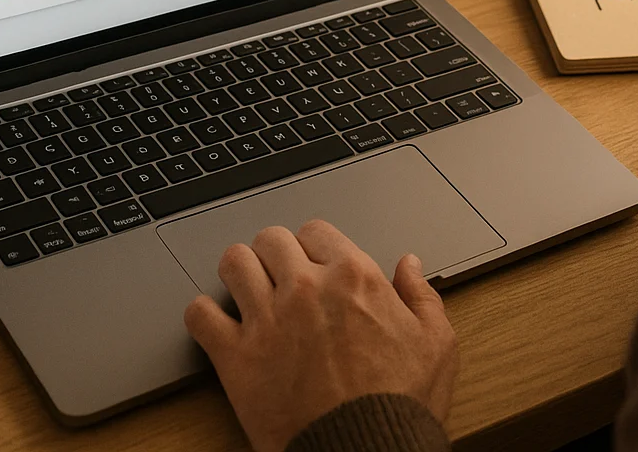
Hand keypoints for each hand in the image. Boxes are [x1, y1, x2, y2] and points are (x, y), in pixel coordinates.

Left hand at [184, 220, 457, 451]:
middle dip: (273, 254)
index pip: (315, 230)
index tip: (313, 265)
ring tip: (246, 290)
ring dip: (238, 273)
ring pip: (233, 263)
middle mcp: (306, 289)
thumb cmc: (401, 406)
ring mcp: (268, 320)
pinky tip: (218, 325)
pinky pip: (200, 314)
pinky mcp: (237, 357)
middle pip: (270, 239)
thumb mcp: (437, 346)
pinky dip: (204, 316)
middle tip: (278, 276)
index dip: (314, 247)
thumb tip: (408, 265)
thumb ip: (422, 296)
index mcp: (353, 277)